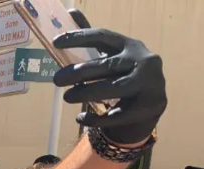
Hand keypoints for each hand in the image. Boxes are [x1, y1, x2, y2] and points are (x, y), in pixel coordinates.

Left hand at [53, 15, 166, 145]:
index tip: (56, 42)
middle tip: (56, 79)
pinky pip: (119, 114)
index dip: (79, 37)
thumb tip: (70, 12)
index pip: (103, 36)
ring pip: (115, 88)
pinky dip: (97, 118)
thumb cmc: (122, 76)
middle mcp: (143, 60)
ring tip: (66, 97)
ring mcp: (150, 83)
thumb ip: (90, 39)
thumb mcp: (109, 57)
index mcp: (129, 45)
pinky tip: (80, 118)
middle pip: (108, 65)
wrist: (147, 106)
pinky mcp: (150, 105)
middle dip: (79, 72)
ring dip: (87, 93)